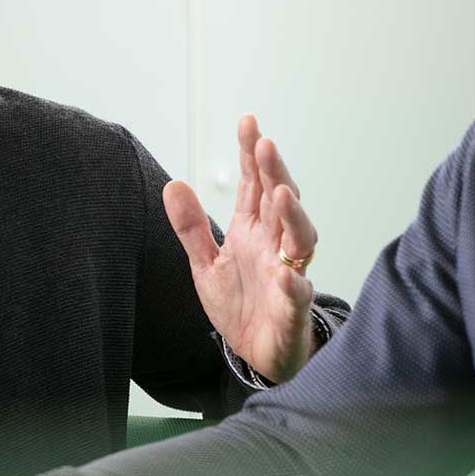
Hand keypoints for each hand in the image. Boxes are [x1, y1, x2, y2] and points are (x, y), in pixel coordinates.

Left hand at [163, 114, 319, 383]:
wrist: (257, 354)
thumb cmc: (239, 305)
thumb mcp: (205, 264)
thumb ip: (191, 227)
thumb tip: (173, 184)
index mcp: (253, 231)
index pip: (255, 184)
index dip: (252, 153)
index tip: (248, 121)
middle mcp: (275, 245)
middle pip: (280, 201)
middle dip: (274, 171)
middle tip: (265, 144)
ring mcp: (288, 273)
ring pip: (300, 238)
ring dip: (293, 215)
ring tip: (281, 194)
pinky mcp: (293, 308)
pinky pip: (297, 293)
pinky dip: (294, 283)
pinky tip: (286, 272)